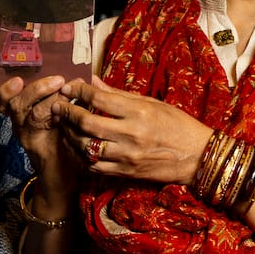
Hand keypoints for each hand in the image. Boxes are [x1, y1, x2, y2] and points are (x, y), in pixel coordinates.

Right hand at [0, 74, 80, 210]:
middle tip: (58, 80)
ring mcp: (27, 137)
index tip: (19, 79)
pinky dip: (54, 116)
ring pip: (30, 113)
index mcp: (23, 114)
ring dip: (49, 99)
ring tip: (66, 91)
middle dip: (37, 88)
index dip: (8, 88)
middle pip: (17, 102)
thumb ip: (65, 99)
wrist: (62, 177)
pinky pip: (42, 129)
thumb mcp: (61, 117)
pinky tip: (67, 111)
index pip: (6, 98)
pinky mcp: (37, 147)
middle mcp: (20, 124)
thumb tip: (78, 77)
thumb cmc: (64, 142)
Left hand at [54, 77, 212, 186]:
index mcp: (139, 112)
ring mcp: (126, 156)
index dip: (79, 91)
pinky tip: (76, 146)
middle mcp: (131, 134)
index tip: (69, 87)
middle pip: (87, 123)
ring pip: (86, 147)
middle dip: (67, 112)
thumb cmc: (177, 124)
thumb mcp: (151, 103)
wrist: (196, 157)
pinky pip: (94, 166)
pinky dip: (81, 156)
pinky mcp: (125, 172)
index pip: (99, 98)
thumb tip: (92, 81)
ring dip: (69, 135)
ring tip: (64, 126)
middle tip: (58, 105)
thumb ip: (118, 94)